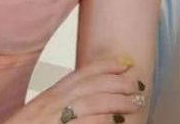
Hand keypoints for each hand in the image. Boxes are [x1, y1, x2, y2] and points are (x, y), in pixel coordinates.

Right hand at [3, 57, 147, 123]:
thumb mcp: (43, 115)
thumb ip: (63, 107)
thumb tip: (88, 105)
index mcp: (50, 96)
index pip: (80, 74)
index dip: (104, 65)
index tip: (124, 61)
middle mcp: (51, 103)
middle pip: (88, 85)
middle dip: (115, 81)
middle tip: (136, 83)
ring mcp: (52, 117)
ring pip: (89, 102)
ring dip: (114, 101)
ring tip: (133, 104)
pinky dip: (100, 121)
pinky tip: (114, 122)